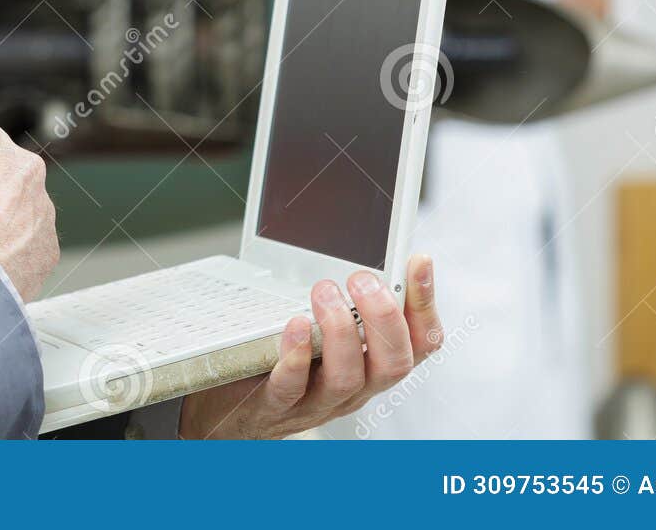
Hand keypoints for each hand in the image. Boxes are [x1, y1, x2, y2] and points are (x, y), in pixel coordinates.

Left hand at [178, 255, 441, 438]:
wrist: (231, 412)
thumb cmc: (281, 359)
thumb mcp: (320, 328)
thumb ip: (341, 297)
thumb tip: (354, 243)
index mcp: (371, 364)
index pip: (419, 342)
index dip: (425, 303)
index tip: (417, 260)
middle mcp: (355, 387)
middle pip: (394, 363)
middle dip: (384, 316)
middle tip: (361, 279)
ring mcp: (317, 401)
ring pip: (348, 378)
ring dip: (340, 329)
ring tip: (323, 291)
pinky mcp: (276, 406)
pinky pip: (292, 387)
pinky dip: (296, 356)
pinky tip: (295, 324)